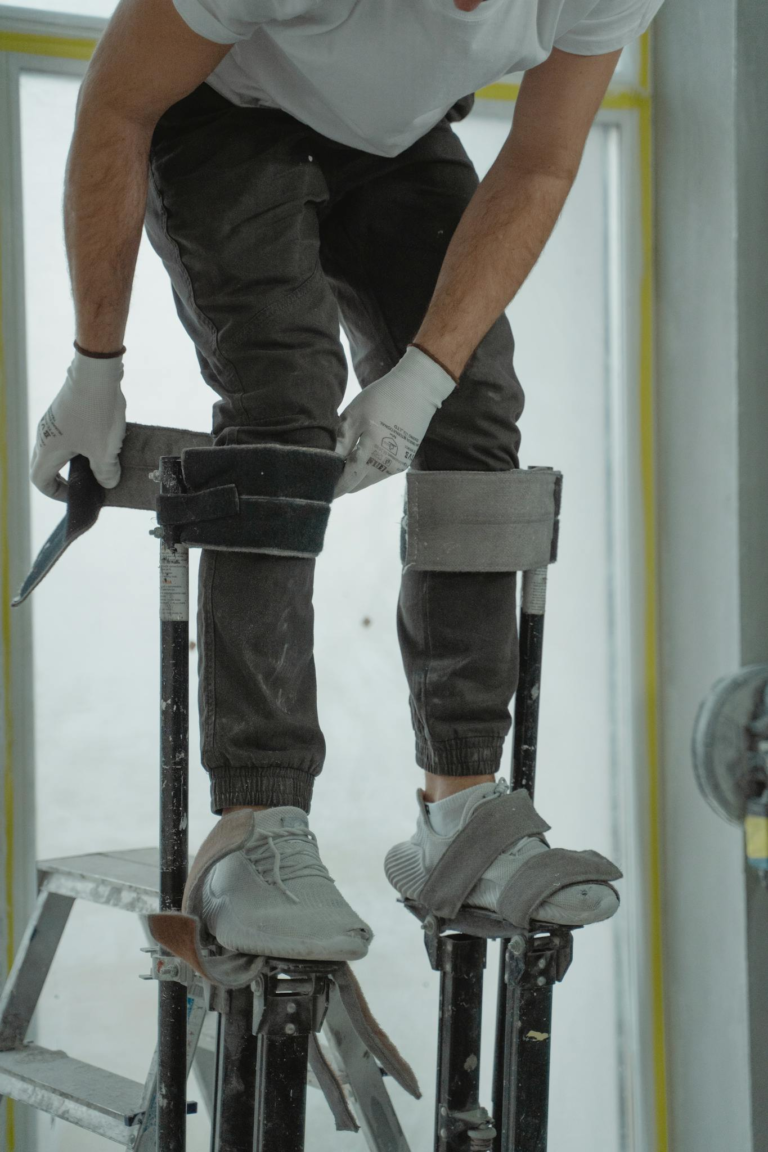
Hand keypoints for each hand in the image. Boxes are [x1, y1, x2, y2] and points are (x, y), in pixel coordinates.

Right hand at [30, 350, 126, 498]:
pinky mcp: (65, 410)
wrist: (96, 372)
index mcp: (48, 450)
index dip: (56, 494)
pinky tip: (103, 443)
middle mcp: (45, 435)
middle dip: (65, 478)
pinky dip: (81, 445)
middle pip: (47, 465)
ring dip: (76, 460)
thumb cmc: (96, 413)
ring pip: (59, 449)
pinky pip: (68, 435)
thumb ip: (106, 473)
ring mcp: (54, 421)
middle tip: (88, 484)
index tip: (76, 496)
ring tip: (99, 464)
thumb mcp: (104, 451)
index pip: (40, 480)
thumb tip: (108, 483)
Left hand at [334, 346, 455, 497]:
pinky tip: (363, 454)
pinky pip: (381, 472)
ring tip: (345, 460)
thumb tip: (327, 461)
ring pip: (369, 479)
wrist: (417, 390)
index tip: (321, 488)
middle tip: (330, 469)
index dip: (335, 486)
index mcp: (372, 453)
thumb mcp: (355, 414)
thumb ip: (341, 441)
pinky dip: (369, 468)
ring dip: (357, 474)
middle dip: (344, 481)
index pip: (348, 480)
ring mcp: (397, 465)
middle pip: (358, 485)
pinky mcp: (405, 461)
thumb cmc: (382, 397)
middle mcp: (386, 466)